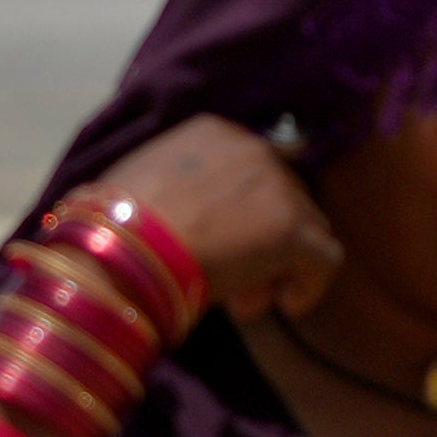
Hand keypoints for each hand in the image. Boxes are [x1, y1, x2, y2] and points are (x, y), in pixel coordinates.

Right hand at [77, 115, 343, 329]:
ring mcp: (278, 187)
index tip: (212, 244)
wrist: (121, 250)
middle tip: (231, 279)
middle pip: (281, 198)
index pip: (248, 171)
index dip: (237, 213)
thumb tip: (163, 215)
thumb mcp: (135, 184)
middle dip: (258, 241)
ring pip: (306, 227)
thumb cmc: (111, 224)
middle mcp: (253, 148)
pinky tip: (286, 304)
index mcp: (213, 132)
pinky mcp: (294, 230)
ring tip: (246, 298)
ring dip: (277, 265)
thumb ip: (166, 187)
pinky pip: (325, 259)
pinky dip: (309, 285)